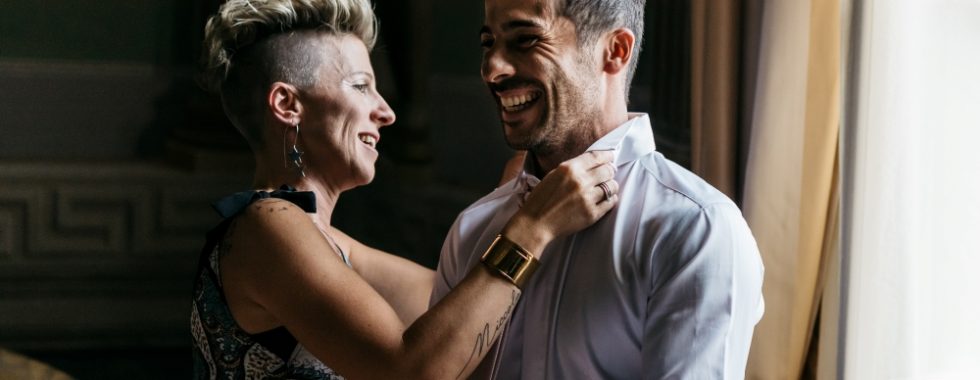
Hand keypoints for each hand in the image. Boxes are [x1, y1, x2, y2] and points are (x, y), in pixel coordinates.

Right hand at [502, 150, 618, 254]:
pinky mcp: (592, 214)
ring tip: (605, 188)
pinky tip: (604, 200)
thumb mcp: (553, 175)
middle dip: (609, 171)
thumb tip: (593, 164)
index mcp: (569, 168)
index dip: (607, 156)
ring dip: (610, 186)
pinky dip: (609, 200)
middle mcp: (580, 181)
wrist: (535, 223)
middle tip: (608, 174)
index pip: (597, 156)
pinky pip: (610, 202)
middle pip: (608, 170)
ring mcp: (587, 198)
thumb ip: (573, 168)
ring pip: (612, 186)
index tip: (610, 157)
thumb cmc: (541, 199)